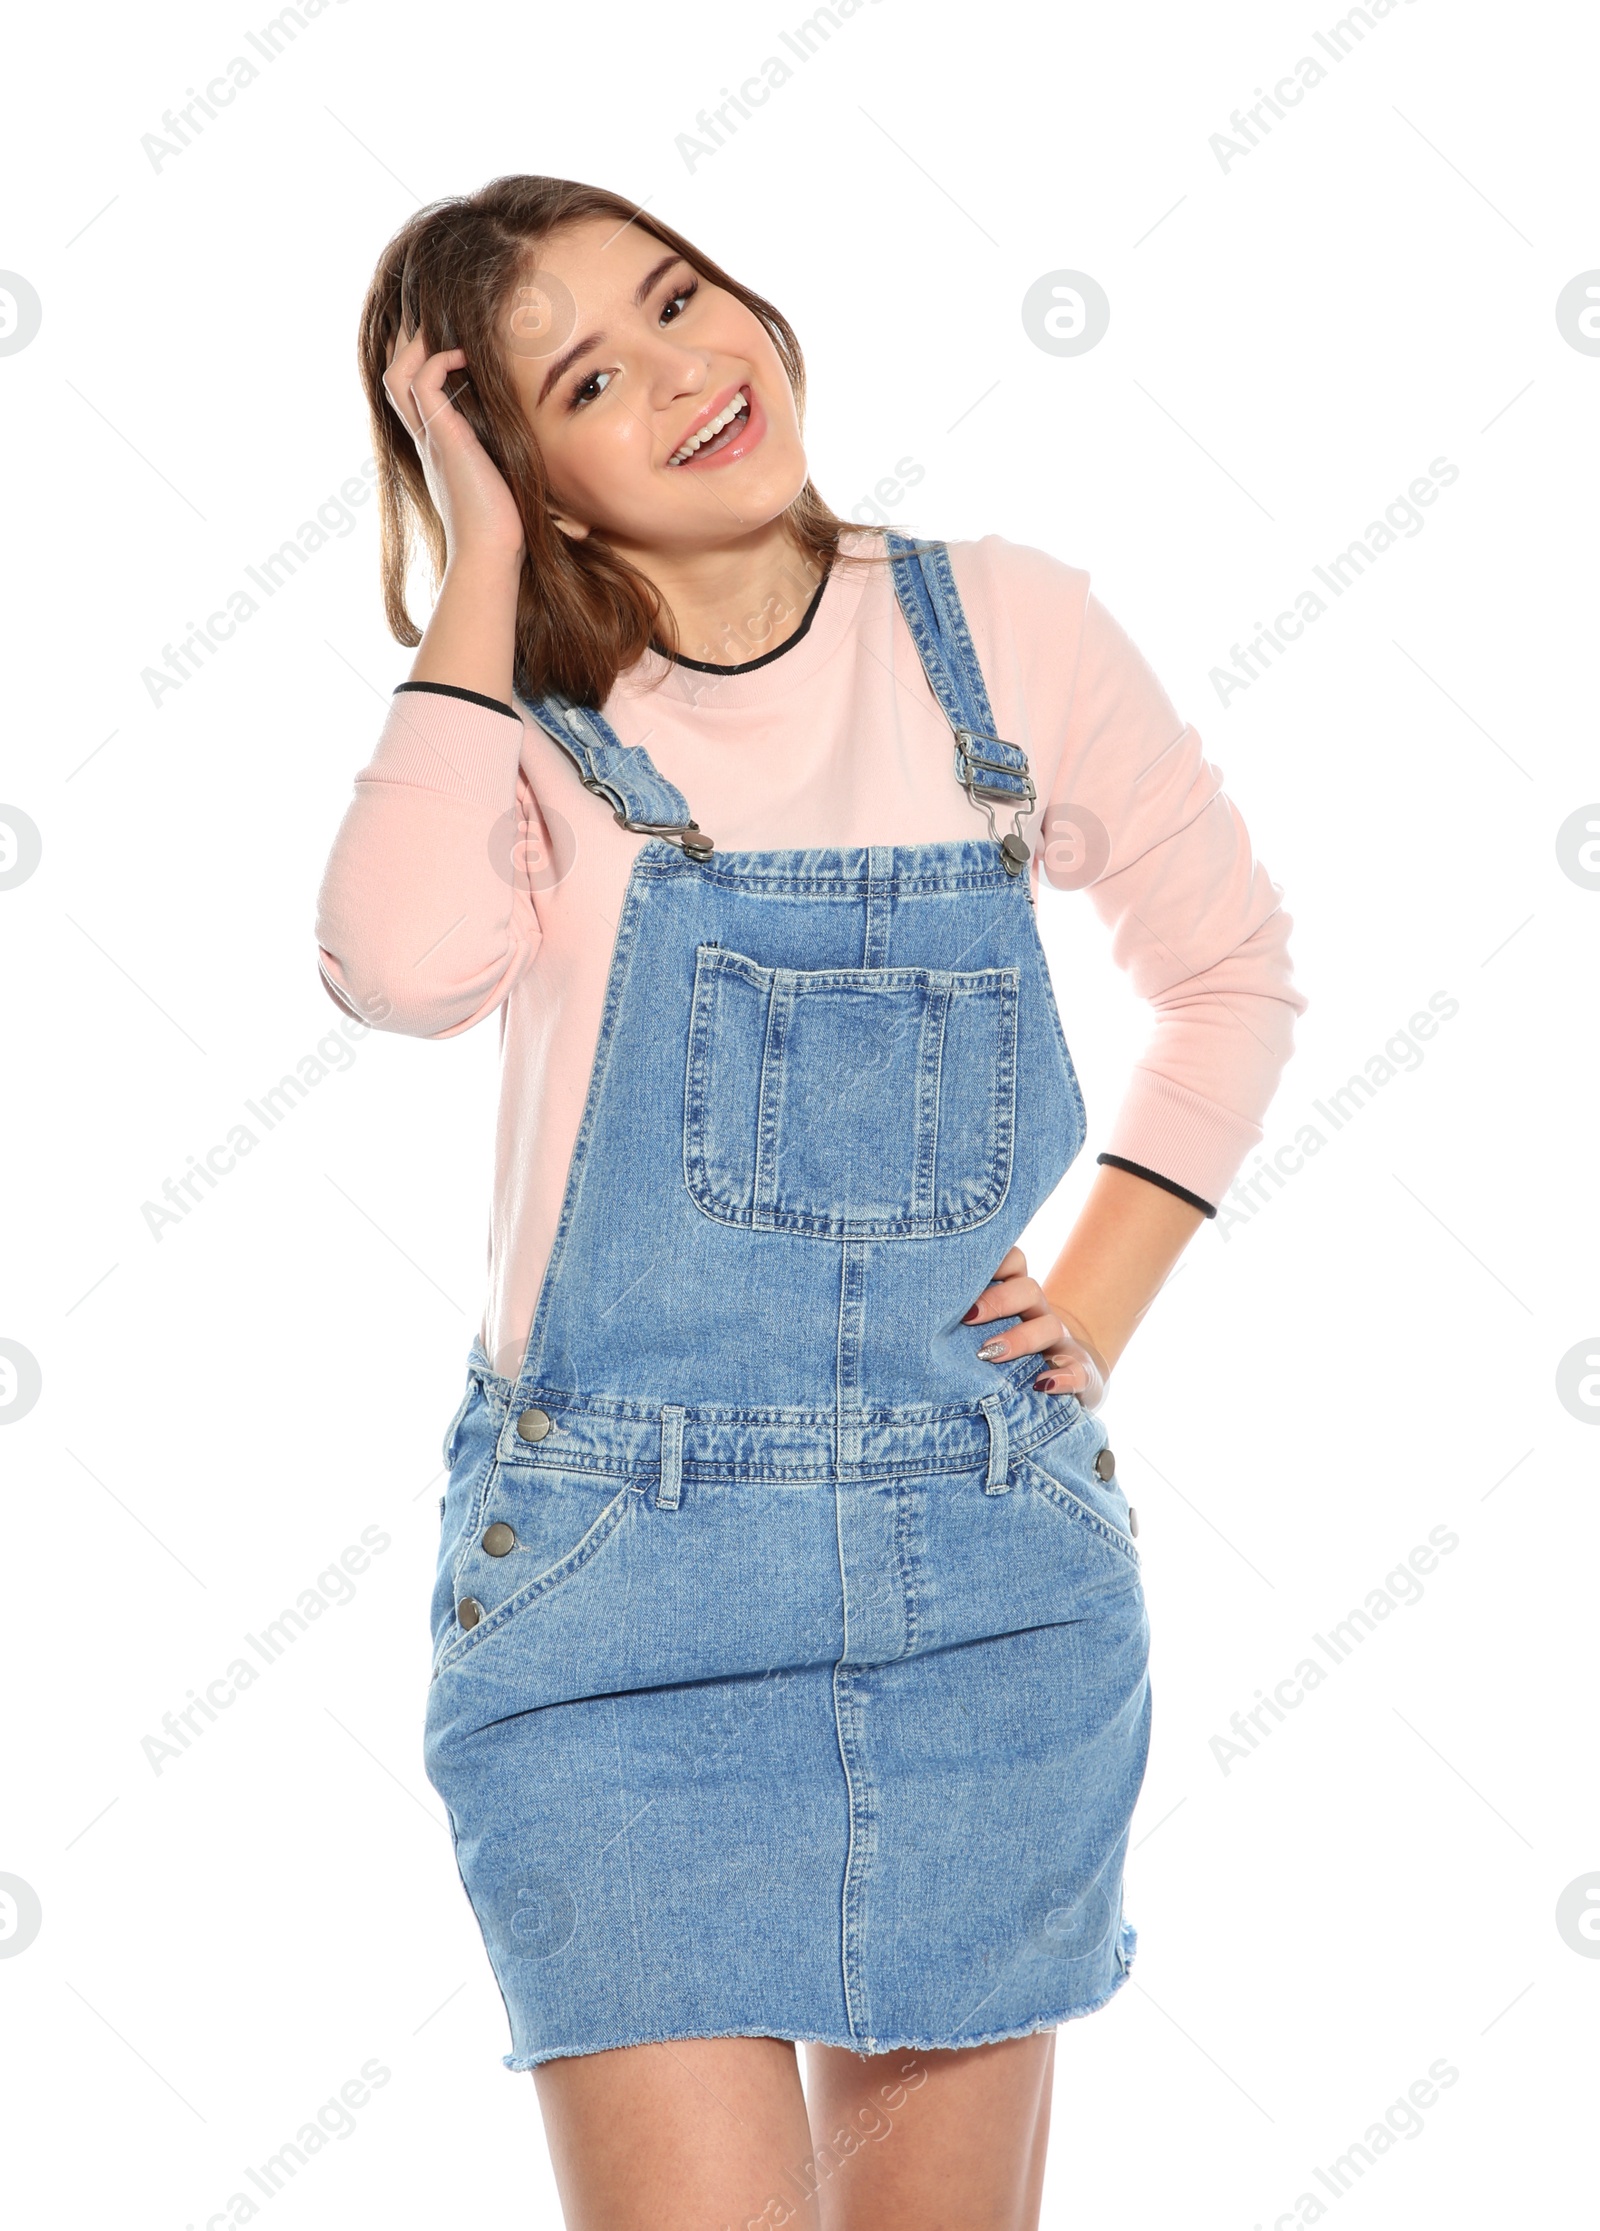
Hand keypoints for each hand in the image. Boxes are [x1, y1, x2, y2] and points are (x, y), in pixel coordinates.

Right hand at [382, 327, 526, 568]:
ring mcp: (430, 437)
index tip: (451, 337)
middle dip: (412, 343)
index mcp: (438, 444)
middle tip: (442, 321)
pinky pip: (423, 382)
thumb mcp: (508, 473)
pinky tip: (468, 356)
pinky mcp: (443, 438)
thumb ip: (510, 448)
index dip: (422, 360)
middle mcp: (427, 437)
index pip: (412, 391)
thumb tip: (543, 430)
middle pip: (394, 375)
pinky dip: (441, 360)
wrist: (493, 552)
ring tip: (450, 330)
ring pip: (397, 373)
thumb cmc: (507, 524)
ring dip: (420, 345)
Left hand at [963, 1246, 1110, 1409]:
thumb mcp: (980, 1332)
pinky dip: (1064, 1378)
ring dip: (1020, 1338)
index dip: (992, 1261)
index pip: (1013, 1261)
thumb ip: (956, 1316)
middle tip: (966, 1319)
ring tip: (989, 1355)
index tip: (960, 1274)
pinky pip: (1079, 1372)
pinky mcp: (1080, 1374)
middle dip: (997, 1301)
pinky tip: (1043, 1385)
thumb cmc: (1001, 1352)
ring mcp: (1061, 1343)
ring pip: (1049, 1327)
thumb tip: (901, 1315)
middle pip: (1028, 1290)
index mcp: (1016, 1297)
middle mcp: (1039, 1314)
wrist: (1063, 1379)